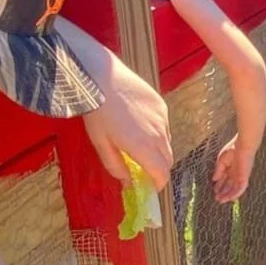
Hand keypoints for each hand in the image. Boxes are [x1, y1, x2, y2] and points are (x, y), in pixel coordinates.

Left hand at [81, 60, 172, 188]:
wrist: (102, 76)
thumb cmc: (97, 111)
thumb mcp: (101, 143)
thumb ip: (116, 166)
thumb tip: (126, 182)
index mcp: (143, 147)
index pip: (162, 174)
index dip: (158, 184)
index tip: (149, 187)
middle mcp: (159, 134)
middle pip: (168, 160)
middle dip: (159, 169)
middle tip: (143, 170)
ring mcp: (162, 118)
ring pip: (167, 143)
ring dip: (158, 151)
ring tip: (139, 146)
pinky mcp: (161, 104)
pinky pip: (165, 126)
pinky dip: (157, 133)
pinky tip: (140, 126)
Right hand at [212, 137, 253, 203]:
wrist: (243, 146)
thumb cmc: (233, 149)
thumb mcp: (221, 161)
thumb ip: (218, 170)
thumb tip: (214, 179)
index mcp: (231, 168)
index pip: (224, 179)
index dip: (219, 186)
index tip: (214, 191)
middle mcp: (236, 174)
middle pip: (229, 186)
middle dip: (223, 192)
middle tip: (217, 198)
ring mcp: (241, 176)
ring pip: (235, 189)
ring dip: (228, 195)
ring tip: (221, 200)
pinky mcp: (245, 178)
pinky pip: (241, 189)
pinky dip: (235, 194)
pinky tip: (230, 198)